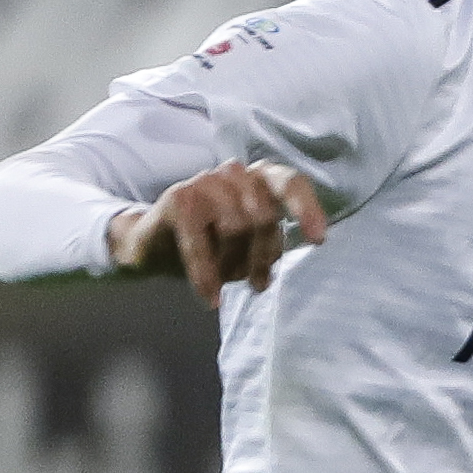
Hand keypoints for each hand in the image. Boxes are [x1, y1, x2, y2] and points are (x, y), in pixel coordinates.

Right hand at [109, 158, 326, 302]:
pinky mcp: (178, 199)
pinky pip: (200, 245)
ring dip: (233, 265)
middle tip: (257, 282)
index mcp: (259, 179)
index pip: (291, 183)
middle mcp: (234, 173)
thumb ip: (271, 242)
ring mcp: (204, 182)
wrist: (154, 245)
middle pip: (263, 218)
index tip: (318, 240)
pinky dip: (206, 276)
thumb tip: (290, 253)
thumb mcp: (251, 245)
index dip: (306, 210)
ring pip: (235, 229)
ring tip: (226, 278)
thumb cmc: (213, 244)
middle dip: (261, 257)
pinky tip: (211, 299)